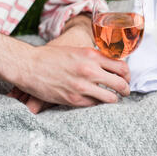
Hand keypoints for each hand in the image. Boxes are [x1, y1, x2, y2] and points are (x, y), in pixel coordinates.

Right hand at [10, 46, 130, 110]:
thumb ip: (95, 57)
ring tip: (112, 98)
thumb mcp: (77, 50)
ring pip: (111, 98)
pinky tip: (96, 100)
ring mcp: (82, 86)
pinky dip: (98, 103)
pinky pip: (95, 104)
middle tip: (125, 92)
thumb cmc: (52, 56)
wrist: (28, 65)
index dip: (128, 75)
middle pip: (120, 84)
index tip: (126, 78)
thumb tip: (111, 65)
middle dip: (125, 89)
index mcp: (92, 55)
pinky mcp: (74, 99)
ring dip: (114, 99)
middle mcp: (90, 70)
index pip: (122, 67)